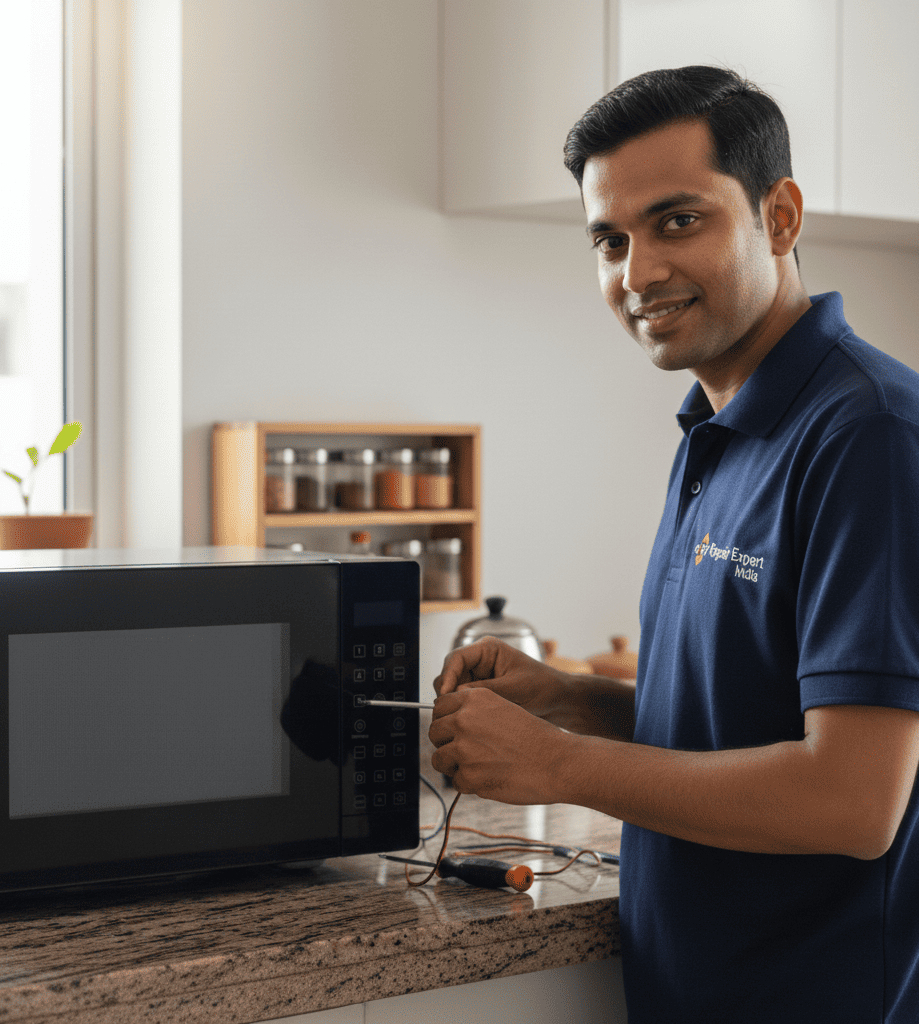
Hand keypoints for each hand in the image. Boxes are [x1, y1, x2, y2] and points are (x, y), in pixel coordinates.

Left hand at [429, 686, 567, 802]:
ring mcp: (464, 749)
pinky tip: (490, 778)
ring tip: (478, 766)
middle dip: (446, 743)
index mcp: (475, 699)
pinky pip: (456, 782)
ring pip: (439, 759)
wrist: (557, 762)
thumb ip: (475, 711)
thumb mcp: (504, 707)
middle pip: (434, 732)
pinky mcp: (469, 776)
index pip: (439, 706)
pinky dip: (469, 784)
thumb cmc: (535, 737)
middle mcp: (465, 720)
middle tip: (464, 752)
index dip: (445, 720)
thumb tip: (448, 721)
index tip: (452, 730)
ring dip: (454, 766)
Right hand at [433, 637, 570, 724]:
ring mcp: (479, 676)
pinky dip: (463, 709)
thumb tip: (457, 694)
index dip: (447, 676)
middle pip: (450, 673)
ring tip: (464, 717)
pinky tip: (471, 720)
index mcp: (488, 649)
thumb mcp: (515, 689)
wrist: (559, 700)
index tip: (445, 695)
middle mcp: (480, 661)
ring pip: (453, 689)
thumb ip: (486, 690)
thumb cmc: (543, 687)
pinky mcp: (481, 692)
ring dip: (456, 702)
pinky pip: (463, 700)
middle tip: (453, 711)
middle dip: (449, 691)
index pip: (456, 658)